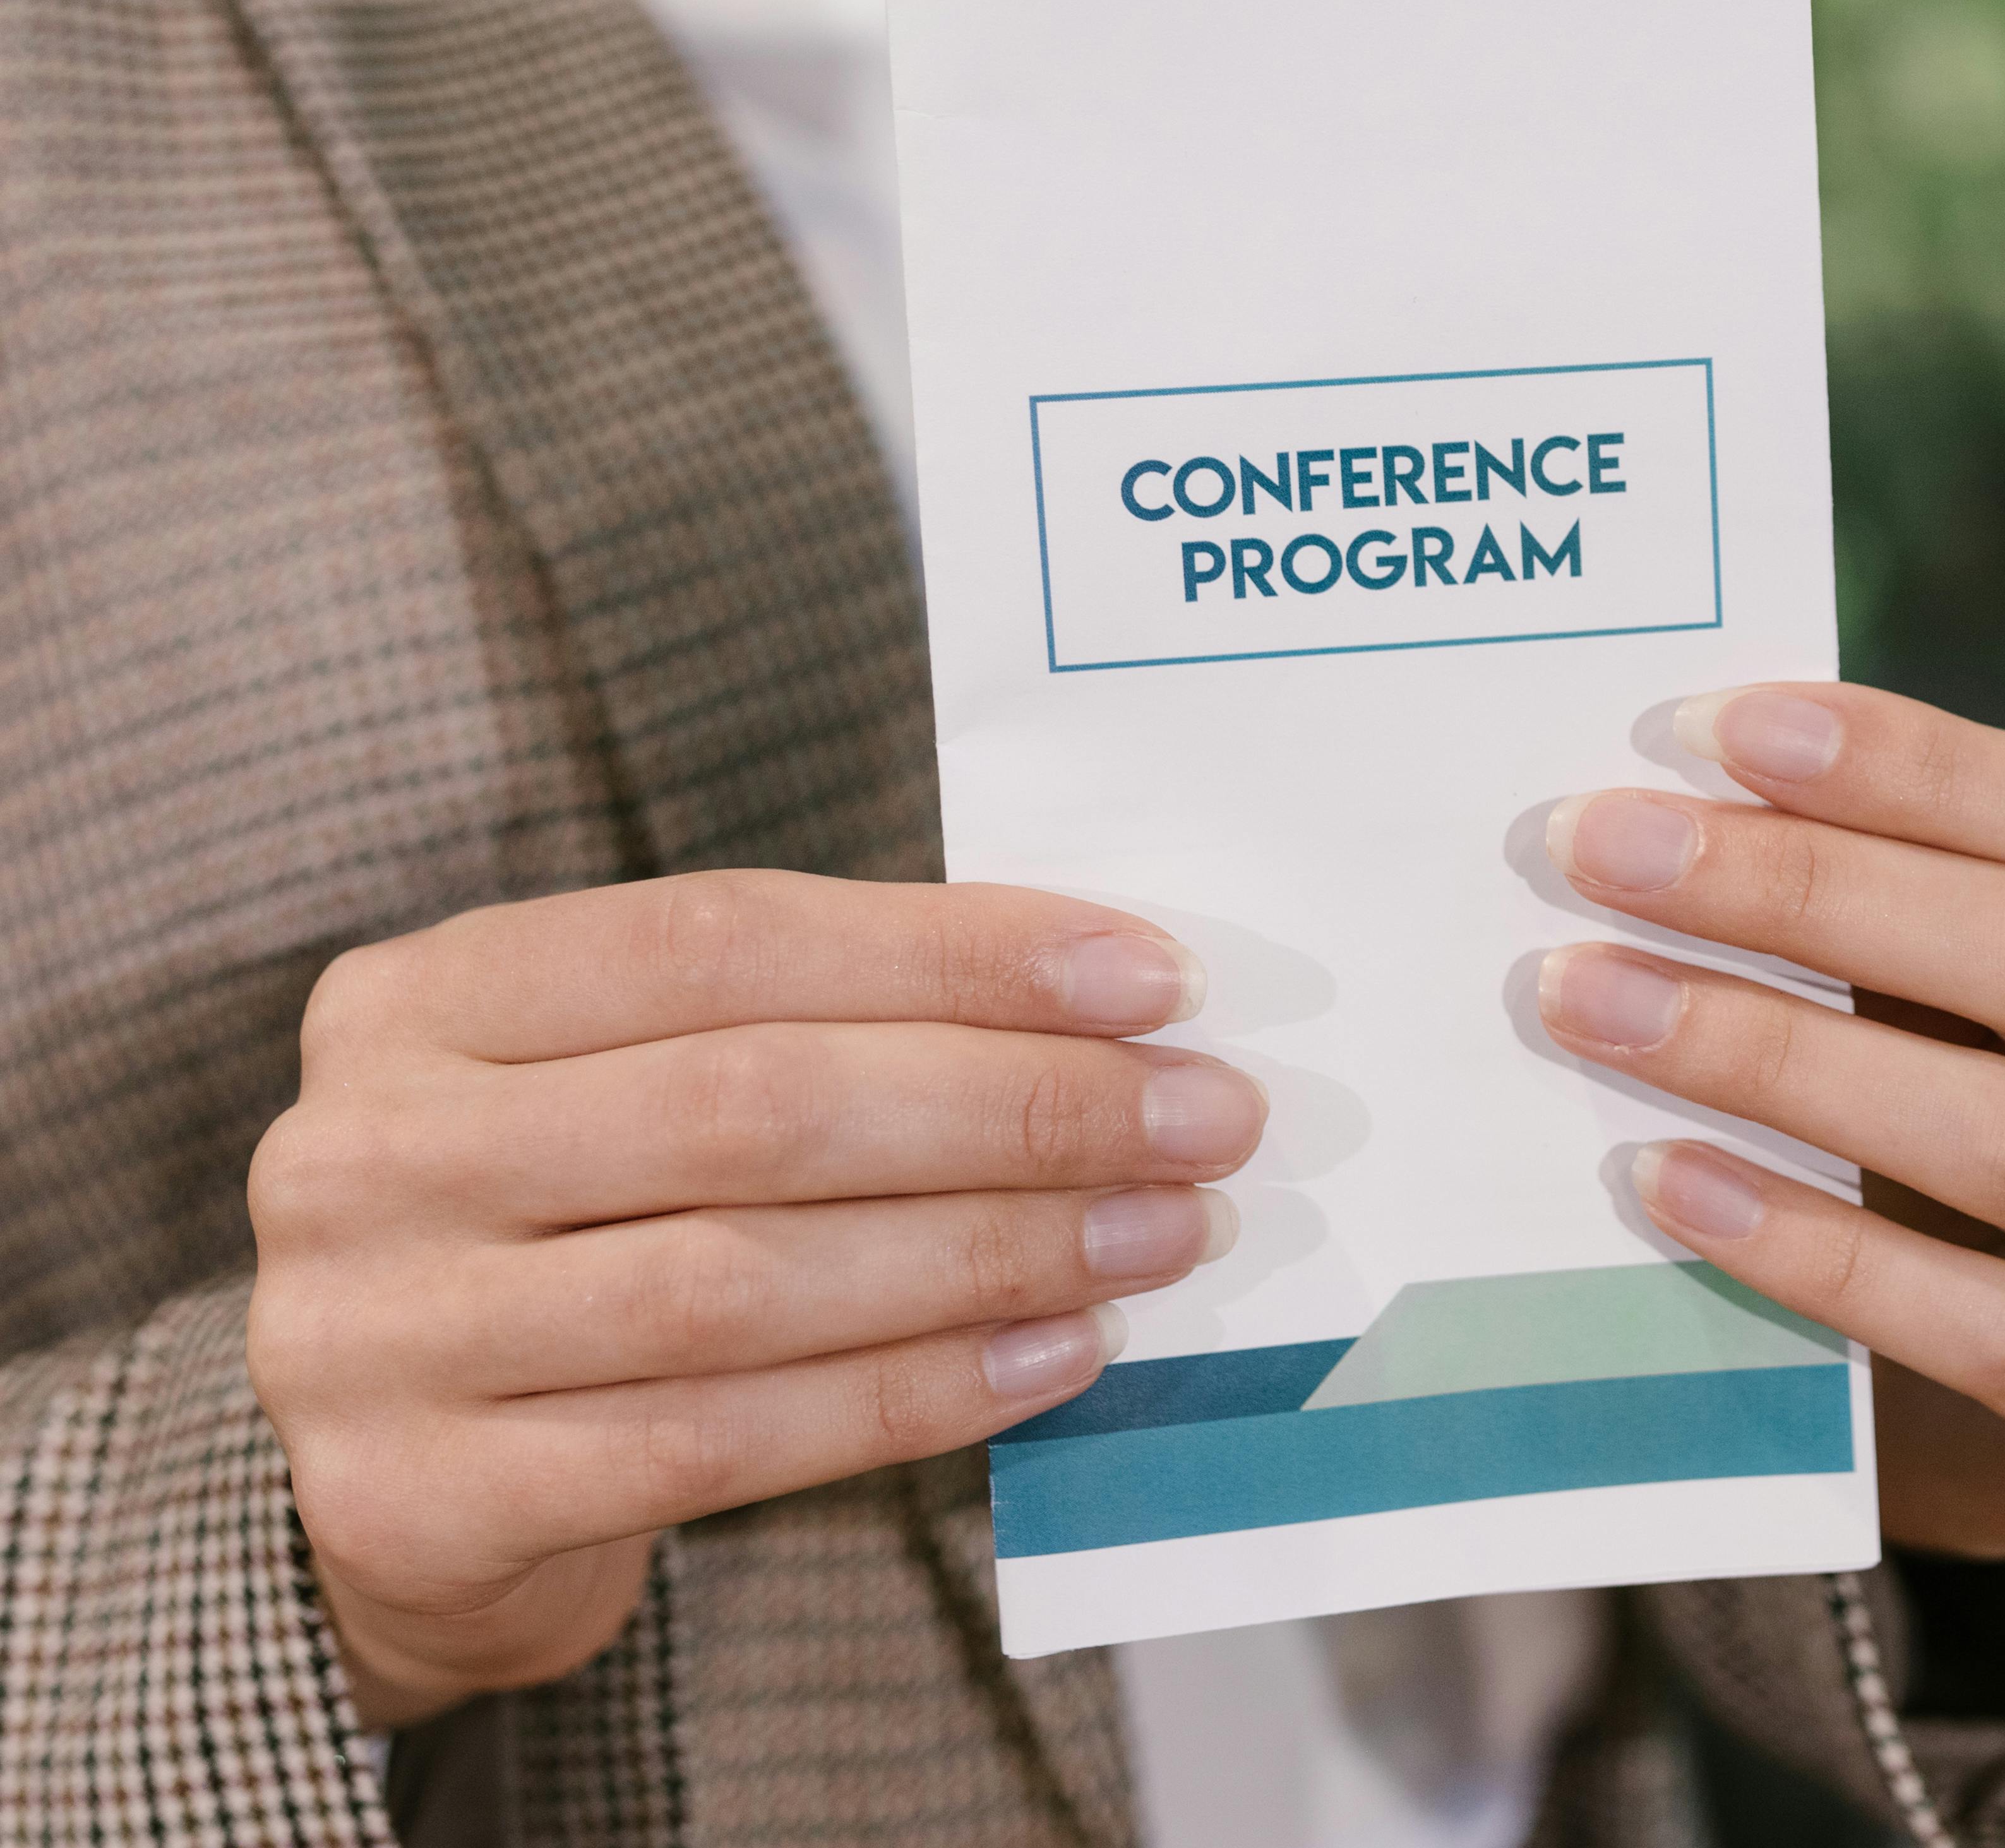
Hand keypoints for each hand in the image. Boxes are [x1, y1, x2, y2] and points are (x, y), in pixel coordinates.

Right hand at [246, 873, 1262, 1727]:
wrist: (389, 1478)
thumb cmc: (569, 1231)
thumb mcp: (624, 1087)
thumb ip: (810, 1031)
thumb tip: (1106, 1016)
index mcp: (425, 995)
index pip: (728, 936)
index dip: (954, 954)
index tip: (1155, 979)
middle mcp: (369, 1150)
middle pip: (754, 1106)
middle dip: (1016, 1108)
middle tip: (1202, 1117)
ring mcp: (379, 1333)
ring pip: (749, 1278)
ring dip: (995, 1250)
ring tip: (1161, 1231)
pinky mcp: (424, 1501)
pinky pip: (725, 1440)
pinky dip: (916, 1391)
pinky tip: (1057, 1352)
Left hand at [1536, 685, 2004, 1555]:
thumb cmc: (1997, 1181)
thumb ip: (1920, 912)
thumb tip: (1697, 780)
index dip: (1917, 766)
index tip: (1717, 727)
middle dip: (1802, 884)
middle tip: (1599, 847)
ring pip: (2004, 1131)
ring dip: (1769, 1049)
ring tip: (1588, 997)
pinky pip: (1973, 1324)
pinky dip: (1806, 1243)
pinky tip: (1663, 1177)